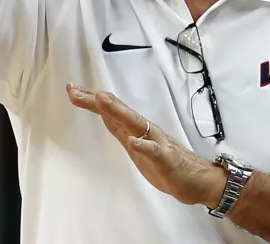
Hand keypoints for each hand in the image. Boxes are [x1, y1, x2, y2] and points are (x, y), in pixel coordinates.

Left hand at [66, 83, 225, 206]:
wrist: (198, 180)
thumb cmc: (167, 162)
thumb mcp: (136, 144)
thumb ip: (120, 129)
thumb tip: (102, 113)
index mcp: (136, 129)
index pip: (110, 110)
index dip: (90, 100)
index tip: (71, 89)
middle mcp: (145, 131)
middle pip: (118, 111)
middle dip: (96, 100)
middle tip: (74, 90)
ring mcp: (157, 143)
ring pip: (135, 124)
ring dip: (118, 112)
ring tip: (101, 101)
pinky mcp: (167, 160)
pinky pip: (155, 152)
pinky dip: (144, 146)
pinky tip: (133, 142)